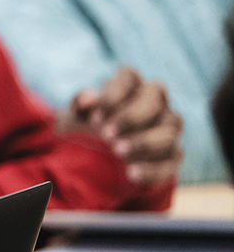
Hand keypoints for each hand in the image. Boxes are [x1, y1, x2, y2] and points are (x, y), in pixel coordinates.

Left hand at [60, 67, 181, 184]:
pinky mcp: (171, 156)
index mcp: (131, 85)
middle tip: (106, 135)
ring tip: (117, 152)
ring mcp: (168, 130)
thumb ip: (80, 103)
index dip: (113, 95)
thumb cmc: (88, 126)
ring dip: (143, 143)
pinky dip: (151, 169)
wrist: (98, 157)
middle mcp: (156, 103)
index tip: (94, 117)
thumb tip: (86, 100)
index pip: (128, 77)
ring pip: (167, 133)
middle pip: (153, 103)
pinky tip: (131, 174)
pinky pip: (169, 163)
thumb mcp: (78, 115)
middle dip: (130, 118)